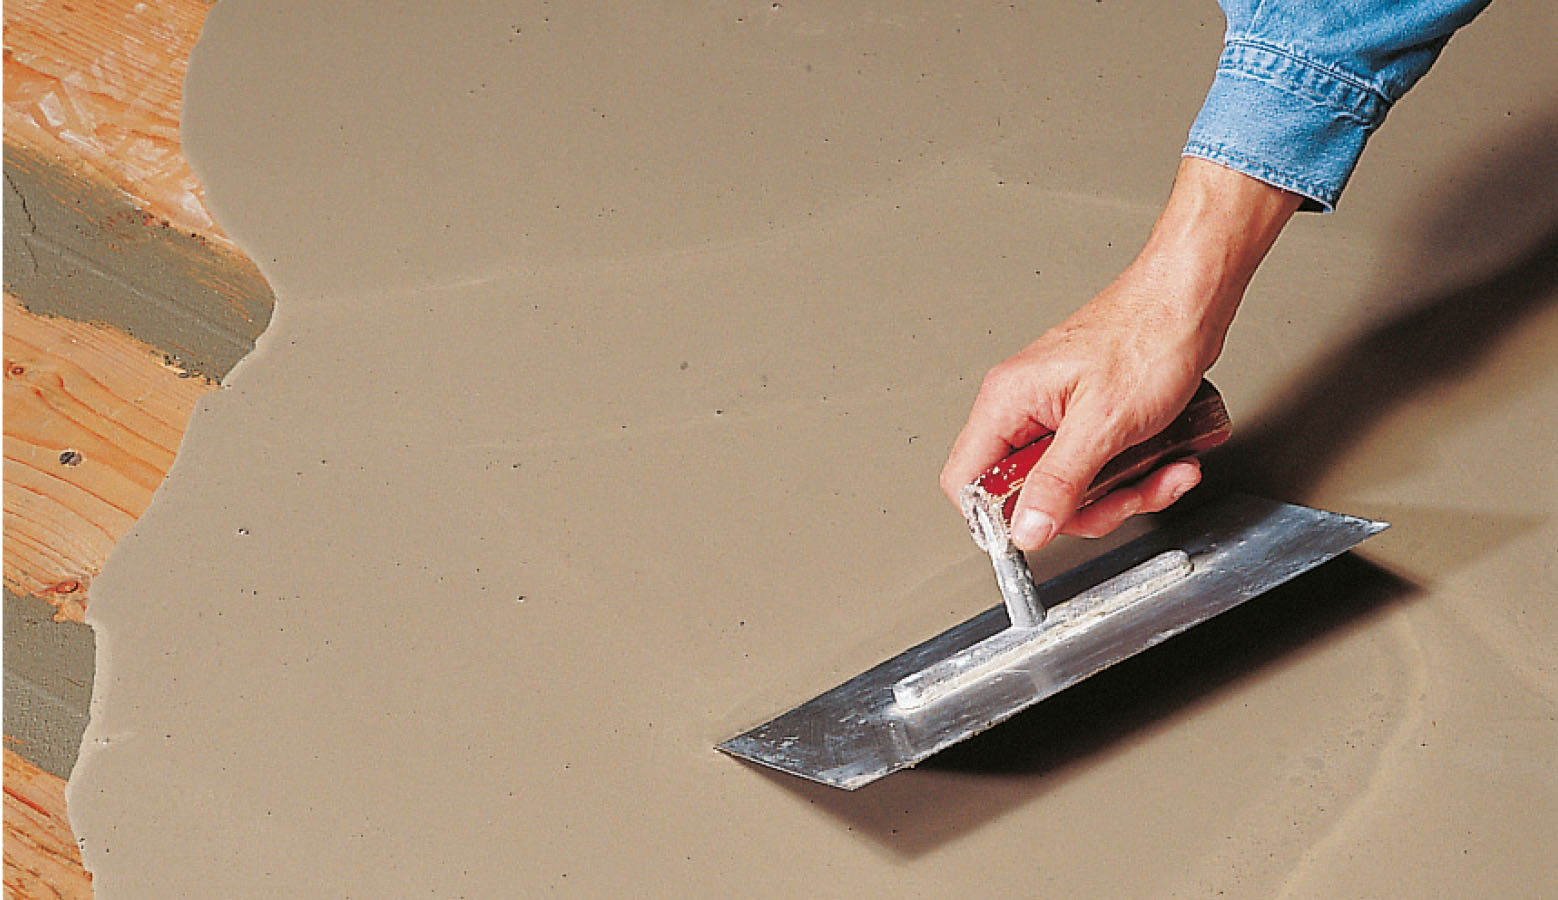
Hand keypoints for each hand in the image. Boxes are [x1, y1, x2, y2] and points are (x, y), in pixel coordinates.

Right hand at [940, 158, 1300, 550]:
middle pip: (1029, 494)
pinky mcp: (1089, 418)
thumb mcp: (1103, 424)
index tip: (1045, 529)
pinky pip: (1100, 468)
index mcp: (1008, 402)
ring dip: (1124, 491)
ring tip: (1160, 471)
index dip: (1001, 517)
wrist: (1193, 299)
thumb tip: (1025, 530)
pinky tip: (1167, 459)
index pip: (969, 481)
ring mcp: (1057, 414)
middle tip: (1122, 495)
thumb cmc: (1150, 334)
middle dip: (1089, 506)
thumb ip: (1060, 482)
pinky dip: (1137, 473)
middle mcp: (1025, 408)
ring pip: (1073, 487)